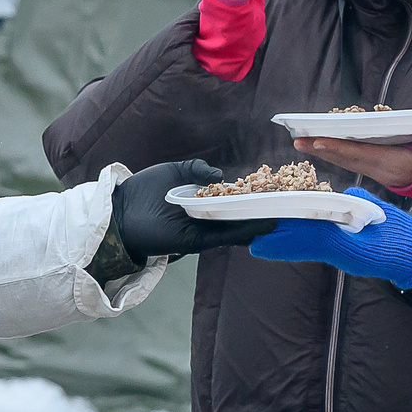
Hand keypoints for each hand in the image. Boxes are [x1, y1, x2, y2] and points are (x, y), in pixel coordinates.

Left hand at [110, 160, 276, 261]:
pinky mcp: (197, 241)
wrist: (122, 210)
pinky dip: (244, 231)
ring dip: (260, 221)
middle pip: (241, 212)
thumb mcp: (175, 170)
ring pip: (239, 226)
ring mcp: (205, 229)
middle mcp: (208, 215)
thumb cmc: (146, 189)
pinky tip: (262, 224)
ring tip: (285, 214)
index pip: (234, 196)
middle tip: (289, 203)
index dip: (254, 193)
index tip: (275, 188)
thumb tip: (221, 177)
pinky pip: (225, 236)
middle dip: (264, 208)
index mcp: (204, 199)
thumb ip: (198, 169)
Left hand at [248, 191, 411, 294]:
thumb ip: (358, 204)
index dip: (280, 240)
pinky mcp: (347, 255)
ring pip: (306, 247)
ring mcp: (342, 257)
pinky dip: (302, 241)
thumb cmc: (405, 238)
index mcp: (346, 246)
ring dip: (286, 240)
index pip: (305, 241)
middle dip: (277, 240)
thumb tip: (339, 197)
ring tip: (265, 233)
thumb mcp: (381, 214)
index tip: (258, 241)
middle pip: (300, 245)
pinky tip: (292, 234)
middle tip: (253, 234)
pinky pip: (318, 248)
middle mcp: (339, 254)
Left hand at [292, 131, 411, 192]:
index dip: (341, 149)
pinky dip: (335, 154)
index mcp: (396, 164)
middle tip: (298, 141)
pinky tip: (320, 146)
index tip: (319, 142)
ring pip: (346, 161)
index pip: (364, 155)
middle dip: (323, 151)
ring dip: (324, 153)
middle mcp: (382, 170)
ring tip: (301, 142)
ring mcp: (378, 171)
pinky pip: (351, 161)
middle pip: (348, 160)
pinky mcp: (376, 169)